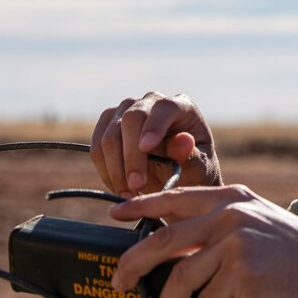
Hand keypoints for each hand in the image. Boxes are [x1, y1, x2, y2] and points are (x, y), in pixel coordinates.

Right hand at [90, 92, 221, 198]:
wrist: (178, 178)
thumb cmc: (195, 172)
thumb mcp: (200, 170)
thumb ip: (192, 157)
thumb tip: (184, 140)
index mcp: (182, 106)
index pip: (164, 108)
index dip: (154, 126)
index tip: (147, 149)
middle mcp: (152, 102)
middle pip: (131, 119)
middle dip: (131, 156)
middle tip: (136, 187)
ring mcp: (127, 111)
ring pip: (109, 134)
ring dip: (115, 169)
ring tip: (129, 195)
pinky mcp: (108, 125)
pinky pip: (97, 147)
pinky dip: (105, 170)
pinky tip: (118, 188)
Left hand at [109, 186, 297, 297]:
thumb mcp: (259, 225)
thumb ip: (223, 227)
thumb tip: (178, 247)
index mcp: (233, 197)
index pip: (177, 198)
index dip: (143, 205)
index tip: (116, 212)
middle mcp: (231, 213)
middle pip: (166, 238)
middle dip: (135, 262)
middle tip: (119, 280)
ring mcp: (235, 239)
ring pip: (181, 276)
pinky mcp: (241, 268)